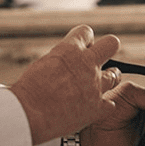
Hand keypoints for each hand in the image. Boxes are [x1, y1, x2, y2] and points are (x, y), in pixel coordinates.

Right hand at [9, 25, 120, 144]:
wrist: (29, 114)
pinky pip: (110, 103)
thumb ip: (62, 60)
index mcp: (70, 50)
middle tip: (99, 58)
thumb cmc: (29, 91)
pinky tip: (92, 107)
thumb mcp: (43, 63)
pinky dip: (102, 106)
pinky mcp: (98, 107)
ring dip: (107, 79)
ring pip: (115, 75)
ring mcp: (95, 86)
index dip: (85, 39)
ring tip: (95, 85)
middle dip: (107, 49)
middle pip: (112, 43)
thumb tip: (68, 61)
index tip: (82, 46)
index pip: (87, 31)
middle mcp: (87, 64)